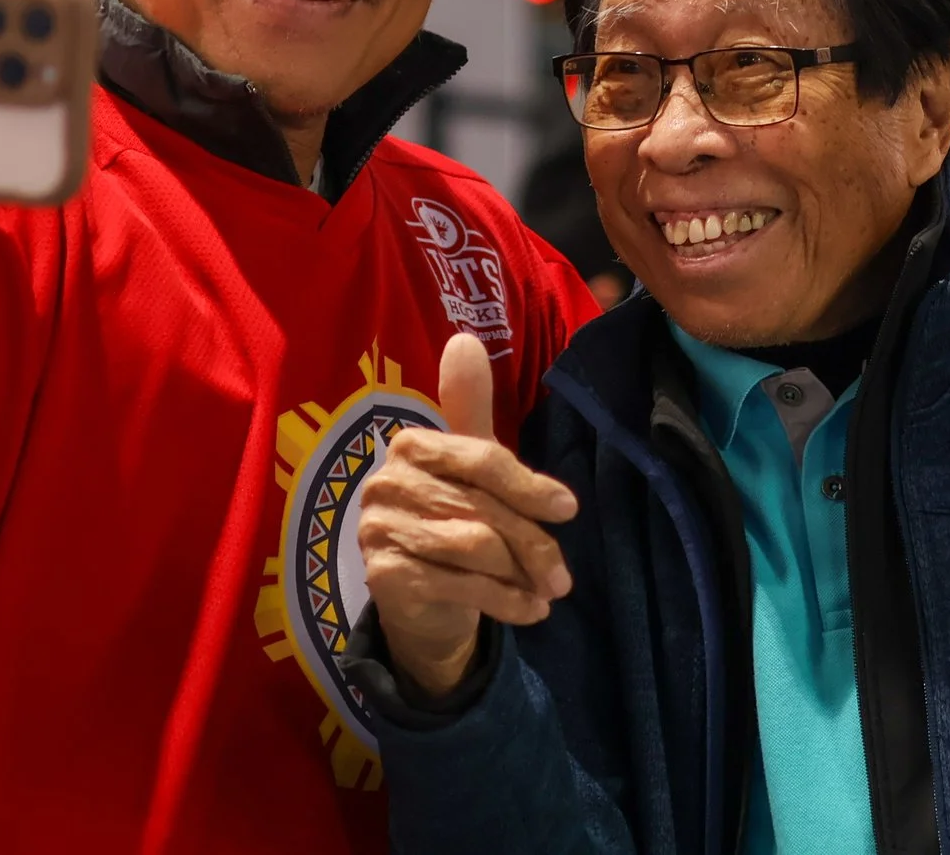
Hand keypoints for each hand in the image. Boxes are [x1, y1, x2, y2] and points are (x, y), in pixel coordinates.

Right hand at [355, 333, 579, 699]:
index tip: (569, 509)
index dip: (530, 485)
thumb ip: (472, 410)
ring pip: (476, 548)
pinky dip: (503, 602)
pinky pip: (460, 586)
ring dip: (521, 576)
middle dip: (533, 545)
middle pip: (484, 508)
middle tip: (566, 577)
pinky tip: (529, 611)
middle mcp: (386, 484)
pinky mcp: (383, 577)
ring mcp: (379, 531)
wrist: (418, 602)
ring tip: (547, 591)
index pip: (482, 458)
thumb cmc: (454, 519)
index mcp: (412, 446)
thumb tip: (464, 338)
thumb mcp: (470, 465)